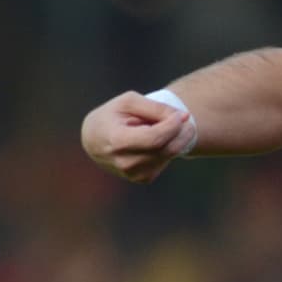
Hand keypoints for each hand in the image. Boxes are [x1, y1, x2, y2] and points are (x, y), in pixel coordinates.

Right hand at [81, 91, 196, 182]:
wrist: (95, 139)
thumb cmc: (112, 116)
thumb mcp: (129, 102)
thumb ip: (156, 107)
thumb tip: (183, 117)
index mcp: (116, 141)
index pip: (154, 139)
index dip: (173, 126)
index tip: (181, 114)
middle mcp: (124, 162)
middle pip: (166, 149)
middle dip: (183, 132)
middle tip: (186, 119)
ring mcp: (133, 174)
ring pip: (169, 156)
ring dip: (177, 140)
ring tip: (166, 127)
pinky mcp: (142, 178)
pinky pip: (166, 161)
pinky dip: (168, 149)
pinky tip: (157, 141)